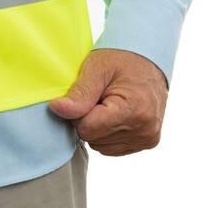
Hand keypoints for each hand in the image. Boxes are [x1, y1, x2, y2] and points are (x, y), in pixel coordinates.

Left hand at [48, 49, 168, 156]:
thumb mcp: (97, 67)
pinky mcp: (147, 142)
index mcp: (133, 110)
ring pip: (101, 146)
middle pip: (93, 138)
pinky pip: (113, 148)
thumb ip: (79, 93)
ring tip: (108, 104)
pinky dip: (107, 133)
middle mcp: (144, 129)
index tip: (86, 95)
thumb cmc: (123, 60)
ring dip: (98, 127)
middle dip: (88, 119)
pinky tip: (114, 114)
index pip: (87, 128)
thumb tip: (57, 110)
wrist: (149, 60)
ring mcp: (147, 138)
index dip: (79, 112)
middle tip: (98, 97)